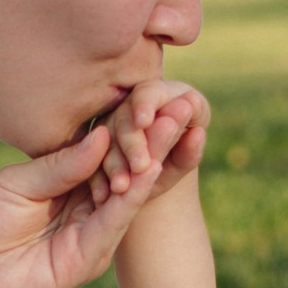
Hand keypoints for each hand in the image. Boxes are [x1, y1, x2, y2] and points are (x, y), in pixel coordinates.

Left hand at [0, 113, 193, 287]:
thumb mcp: (14, 185)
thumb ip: (58, 166)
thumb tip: (102, 134)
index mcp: (65, 184)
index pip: (105, 151)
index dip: (128, 125)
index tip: (155, 93)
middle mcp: (82, 209)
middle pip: (124, 170)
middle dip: (151, 139)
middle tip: (180, 106)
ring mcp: (86, 236)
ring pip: (126, 196)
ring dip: (149, 162)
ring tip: (173, 129)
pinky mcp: (83, 261)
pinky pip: (111, 225)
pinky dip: (130, 199)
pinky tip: (145, 171)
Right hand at [100, 79, 208, 195]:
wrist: (157, 170)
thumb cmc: (180, 156)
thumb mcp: (187, 156)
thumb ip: (192, 149)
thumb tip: (198, 133)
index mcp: (158, 94)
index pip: (149, 92)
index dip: (145, 105)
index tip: (145, 122)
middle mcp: (129, 103)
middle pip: (123, 117)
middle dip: (131, 144)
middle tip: (140, 167)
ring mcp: (108, 120)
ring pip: (103, 139)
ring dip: (112, 164)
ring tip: (121, 188)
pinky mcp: (93, 141)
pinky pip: (89, 158)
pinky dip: (96, 177)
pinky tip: (102, 195)